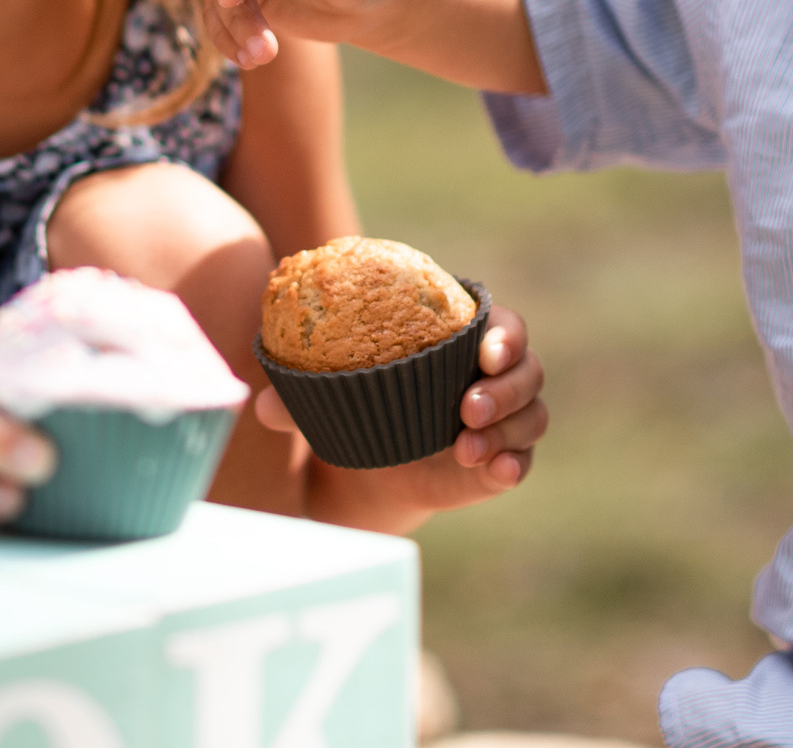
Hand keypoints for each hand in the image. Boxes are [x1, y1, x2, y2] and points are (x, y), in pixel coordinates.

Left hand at [259, 302, 547, 525]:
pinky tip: (495, 470)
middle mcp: (491, 373)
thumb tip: (260, 404)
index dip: (504, 334)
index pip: (503, 323)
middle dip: (505, 387)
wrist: (369, 459)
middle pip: (527, 369)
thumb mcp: (330, 396)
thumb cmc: (358, 404)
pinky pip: (523, 459)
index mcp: (460, 336)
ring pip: (532, 414)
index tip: (483, 351)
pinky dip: (514, 463)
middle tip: (466, 408)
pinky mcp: (501, 458)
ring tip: (465, 448)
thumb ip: (300, 396)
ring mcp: (502, 417)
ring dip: (508, 428)